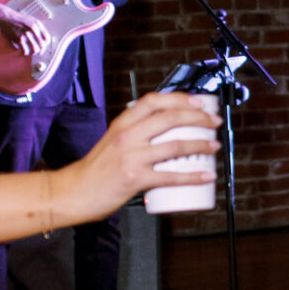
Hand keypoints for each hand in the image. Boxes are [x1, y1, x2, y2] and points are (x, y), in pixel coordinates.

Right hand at [0, 0, 48, 60]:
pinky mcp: (20, 39)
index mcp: (38, 24)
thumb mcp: (31, 20)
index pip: (47, 38)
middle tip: (36, 52)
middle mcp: (34, 29)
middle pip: (42, 45)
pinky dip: (25, 52)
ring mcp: (27, 34)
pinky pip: (26, 51)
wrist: (6, 18)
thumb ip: (38, 29)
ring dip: (32, 52)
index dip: (45, 45)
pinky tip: (23, 50)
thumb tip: (42, 39)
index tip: (43, 47)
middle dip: (40, 50)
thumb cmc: (18, 20)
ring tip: (29, 51)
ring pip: (35, 50)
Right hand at [63, 93, 220, 220]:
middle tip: (213, 121)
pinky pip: (170, 176)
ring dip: (200, 145)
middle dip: (197, 117)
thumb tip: (163, 130)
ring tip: (213, 146)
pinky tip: (205, 176)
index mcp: (122, 123)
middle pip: (170, 118)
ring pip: (175, 145)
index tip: (197, 100)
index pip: (154, 101)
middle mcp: (127, 135)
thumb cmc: (96, 169)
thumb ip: (134, 132)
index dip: (180, 98)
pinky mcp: (135, 179)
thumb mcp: (113, 140)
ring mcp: (131, 156)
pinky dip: (192, 176)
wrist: (75, 191)